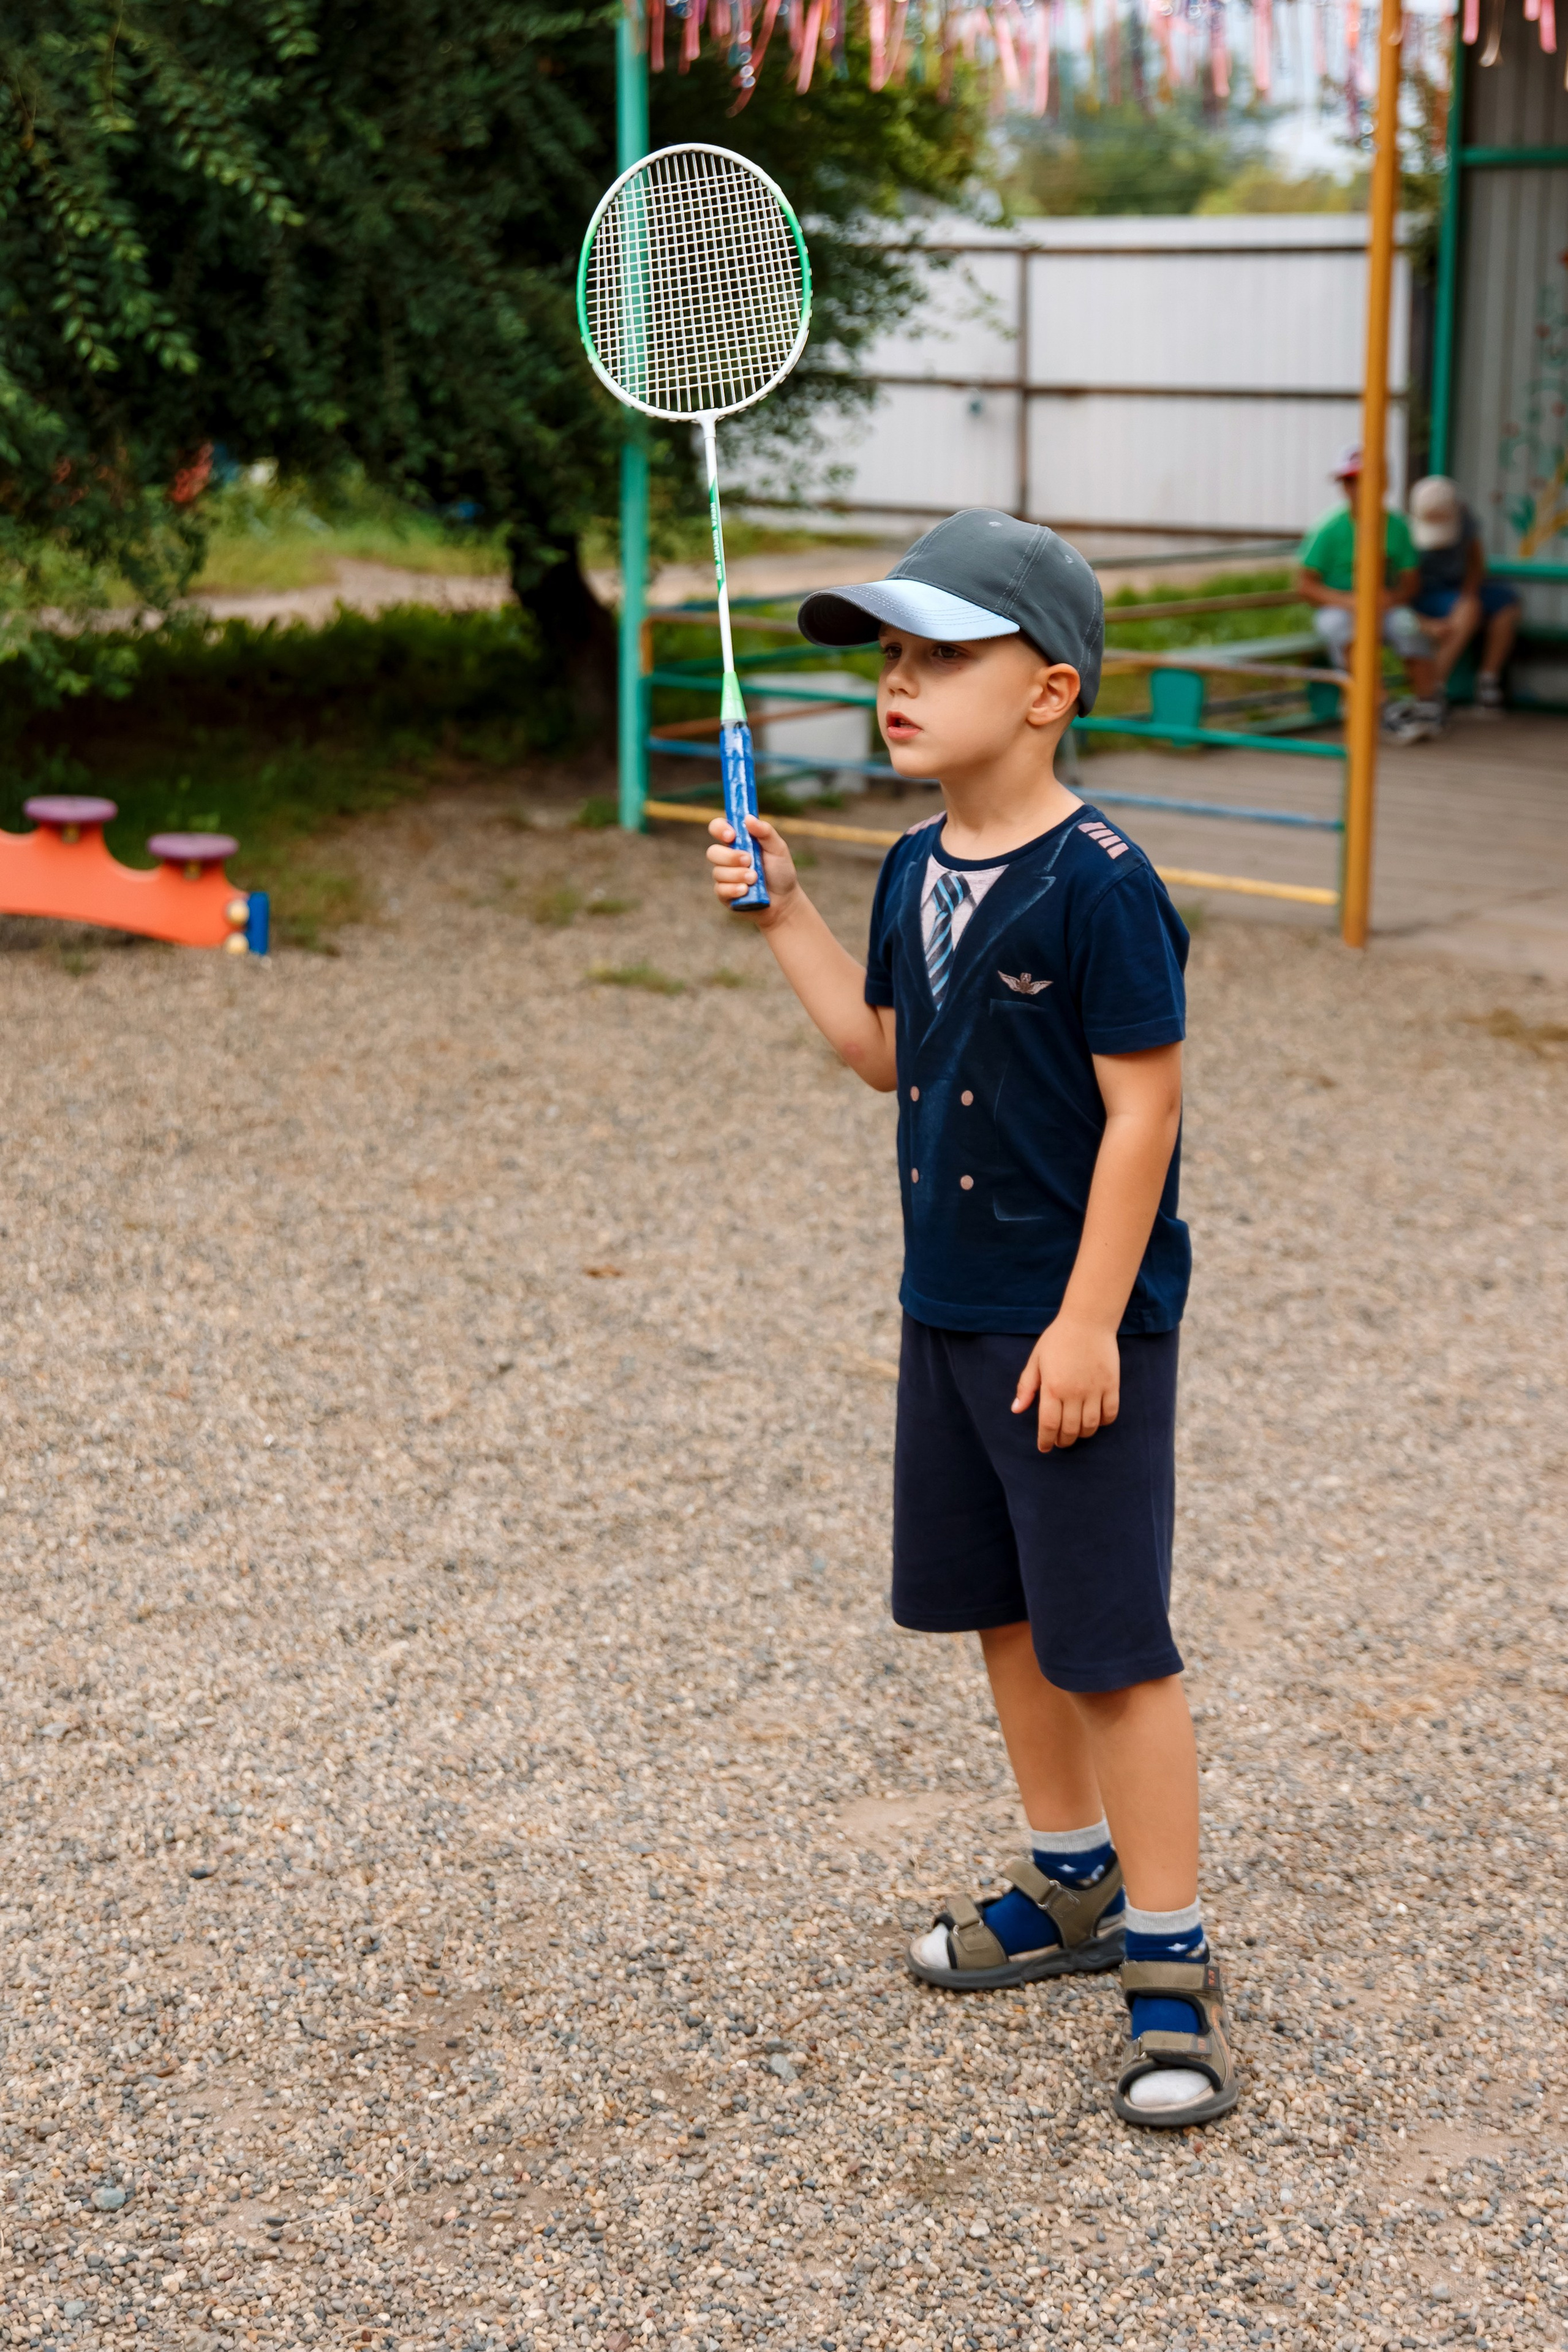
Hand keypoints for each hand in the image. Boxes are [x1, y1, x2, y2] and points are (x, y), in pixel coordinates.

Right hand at [706, 813, 796, 925]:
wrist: (784, 901)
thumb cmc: (781, 872)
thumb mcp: (778, 849)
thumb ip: (765, 832)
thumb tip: (748, 818)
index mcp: (738, 841)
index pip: (718, 828)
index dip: (720, 829)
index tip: (732, 836)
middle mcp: (727, 857)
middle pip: (712, 852)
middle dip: (731, 857)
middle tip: (749, 861)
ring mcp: (724, 876)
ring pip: (718, 872)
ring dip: (738, 875)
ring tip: (755, 879)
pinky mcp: (724, 894)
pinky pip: (721, 889)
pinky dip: (735, 889)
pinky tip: (746, 891)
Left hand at [1012, 1315, 1119, 1452]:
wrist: (1087, 1321)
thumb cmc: (1058, 1339)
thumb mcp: (1036, 1360)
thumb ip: (1027, 1386)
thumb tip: (1016, 1410)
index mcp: (1052, 1387)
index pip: (1048, 1425)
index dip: (1045, 1441)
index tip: (1044, 1448)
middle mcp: (1074, 1392)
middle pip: (1069, 1430)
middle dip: (1063, 1441)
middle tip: (1059, 1441)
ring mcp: (1095, 1390)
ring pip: (1090, 1426)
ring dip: (1082, 1434)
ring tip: (1075, 1432)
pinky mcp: (1111, 1385)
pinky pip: (1110, 1414)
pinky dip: (1103, 1422)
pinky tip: (1095, 1420)